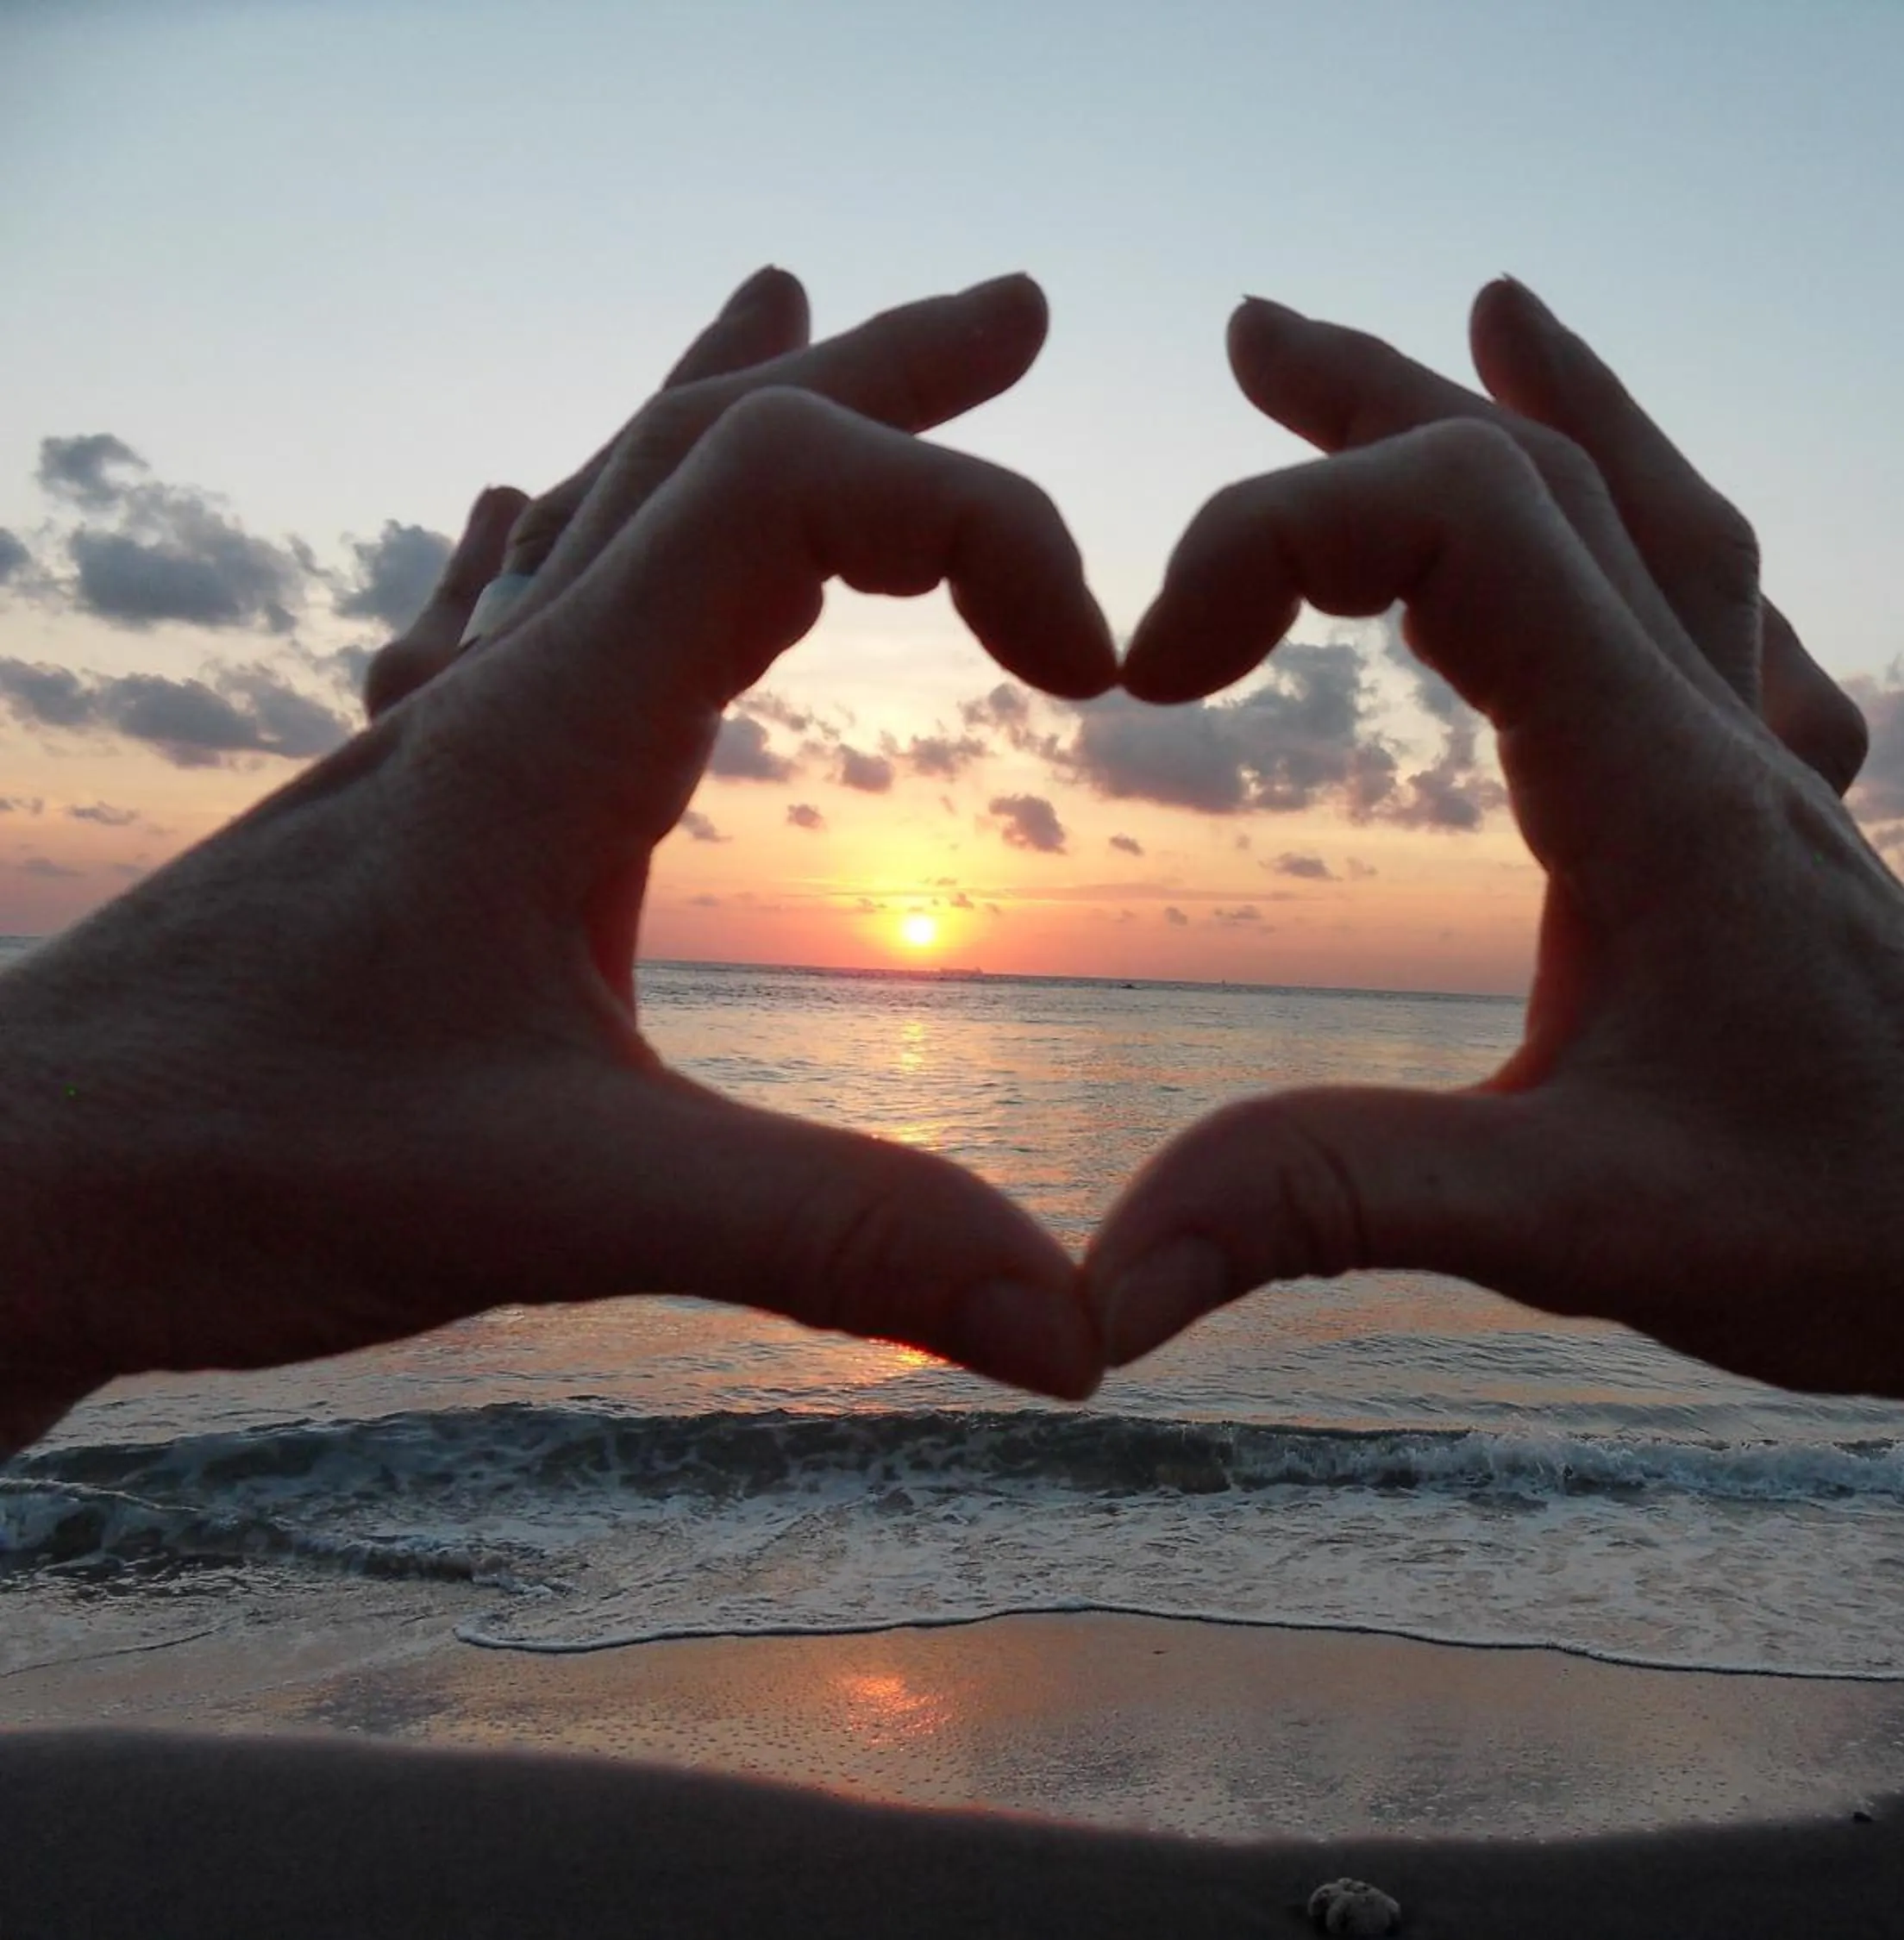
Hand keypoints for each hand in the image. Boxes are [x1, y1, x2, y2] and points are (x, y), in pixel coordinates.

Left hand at [0, 269, 1117, 1449]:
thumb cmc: (227, 1167)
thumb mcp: (560, 1208)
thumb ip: (828, 1240)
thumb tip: (1081, 1327)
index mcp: (545, 728)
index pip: (785, 491)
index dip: (973, 520)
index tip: (1092, 668)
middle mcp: (496, 695)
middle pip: (705, 448)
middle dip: (886, 378)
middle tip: (1016, 312)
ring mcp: (441, 740)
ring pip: (606, 507)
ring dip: (733, 409)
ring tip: (795, 306)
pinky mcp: (406, 809)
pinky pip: (499, 607)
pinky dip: (568, 527)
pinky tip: (525, 496)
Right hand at [1088, 280, 1903, 1432]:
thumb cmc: (1850, 1238)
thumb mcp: (1570, 1227)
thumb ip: (1329, 1207)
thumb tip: (1104, 1279)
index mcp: (1658, 783)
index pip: (1463, 523)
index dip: (1276, 536)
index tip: (1148, 674)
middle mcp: (1716, 738)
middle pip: (1550, 479)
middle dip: (1382, 401)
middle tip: (1251, 338)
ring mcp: (1766, 774)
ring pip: (1657, 525)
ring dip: (1542, 417)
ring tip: (1483, 325)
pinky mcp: (1789, 828)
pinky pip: (1733, 622)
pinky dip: (1662, 538)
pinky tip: (1656, 558)